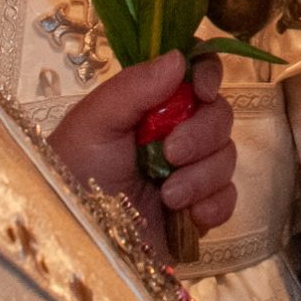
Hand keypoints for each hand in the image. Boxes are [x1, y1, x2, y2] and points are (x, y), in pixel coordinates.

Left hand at [46, 52, 235, 258]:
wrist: (75, 243)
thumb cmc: (71, 175)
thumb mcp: (93, 123)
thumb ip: (133, 87)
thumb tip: (178, 57)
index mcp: (148, 105)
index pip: (194, 73)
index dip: (207, 74)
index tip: (202, 91)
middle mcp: (174, 133)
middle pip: (219, 113)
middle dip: (201, 134)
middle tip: (171, 154)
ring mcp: (189, 172)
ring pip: (227, 155)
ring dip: (202, 176)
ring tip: (168, 197)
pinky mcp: (198, 210)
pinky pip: (229, 197)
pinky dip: (214, 204)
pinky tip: (188, 215)